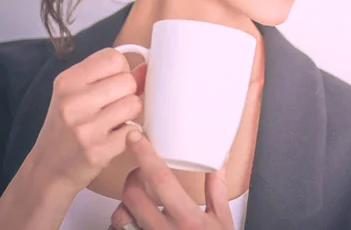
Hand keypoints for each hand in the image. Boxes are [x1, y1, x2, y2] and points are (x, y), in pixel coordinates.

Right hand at [29, 48, 145, 191]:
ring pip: (134, 104)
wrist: (48, 167)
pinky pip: (134, 130)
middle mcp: (73, 102)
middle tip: (112, 106)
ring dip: (130, 114)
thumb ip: (110, 76)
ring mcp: (85, 127)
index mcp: (68, 81)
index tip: (113, 82)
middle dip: (128, 93)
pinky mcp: (99, 150)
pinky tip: (112, 138)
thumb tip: (146, 67)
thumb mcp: (79, 93)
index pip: (114, 57)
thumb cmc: (68, 124)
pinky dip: (128, 134)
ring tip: (113, 121)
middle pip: (128, 80)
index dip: (121, 70)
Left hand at [110, 131, 233, 229]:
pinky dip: (124, 222)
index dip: (146, 155)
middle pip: (132, 195)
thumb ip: (216, 190)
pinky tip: (135, 218)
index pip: (161, 179)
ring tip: (136, 198)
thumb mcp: (222, 219)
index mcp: (187, 218)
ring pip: (119, 216)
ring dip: (124, 203)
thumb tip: (217, 162)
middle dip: (132, 177)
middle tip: (142, 171)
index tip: (136, 138)